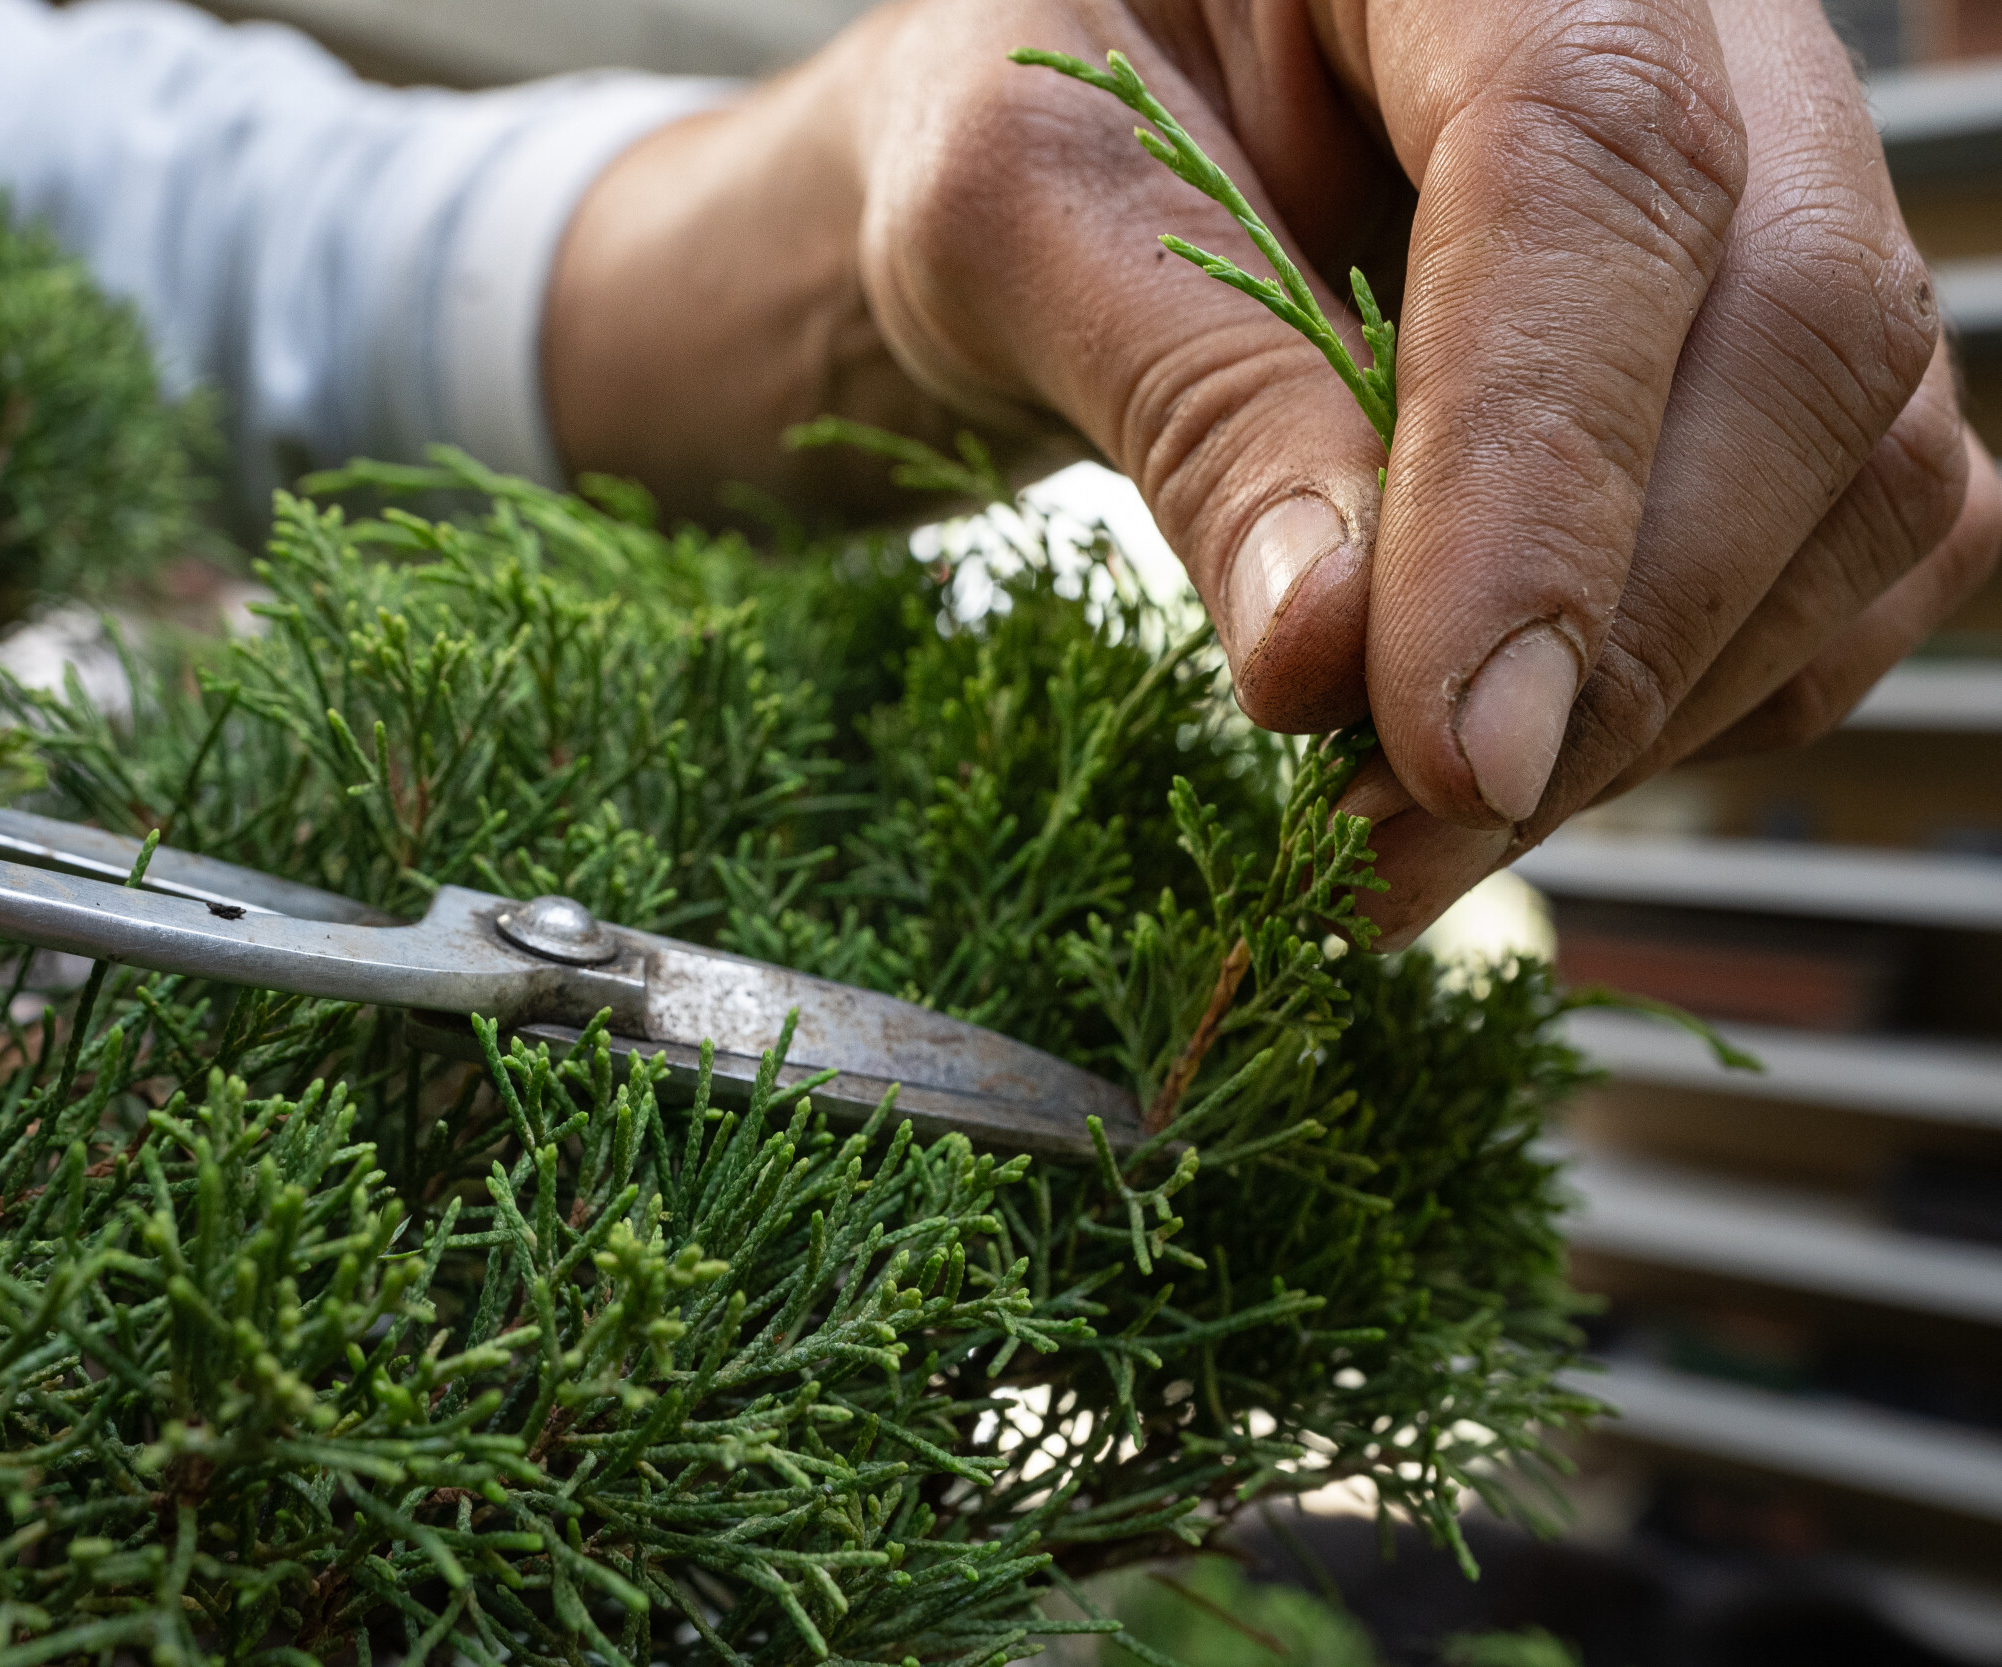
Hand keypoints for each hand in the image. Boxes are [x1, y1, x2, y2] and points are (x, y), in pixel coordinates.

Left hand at [545, 0, 2001, 946]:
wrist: (1071, 158)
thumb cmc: (1019, 134)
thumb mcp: (1013, 221)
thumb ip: (1184, 396)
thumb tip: (1329, 653)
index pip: (1595, 168)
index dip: (1543, 472)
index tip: (1446, 739)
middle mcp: (1696, 31)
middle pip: (1800, 333)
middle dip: (1609, 641)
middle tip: (1397, 835)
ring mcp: (1777, 193)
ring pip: (1867, 473)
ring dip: (1650, 713)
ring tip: (1409, 835)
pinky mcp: (1781, 360)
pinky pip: (1852, 557)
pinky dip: (1697, 704)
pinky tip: (1511, 772)